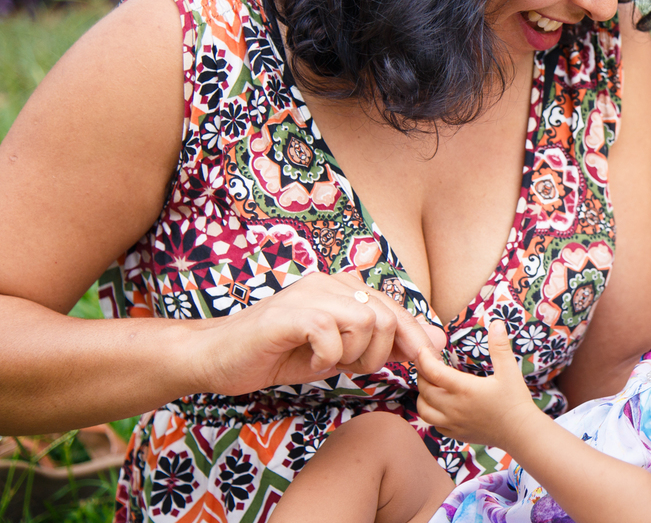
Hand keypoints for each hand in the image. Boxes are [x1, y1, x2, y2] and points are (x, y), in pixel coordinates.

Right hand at [197, 272, 446, 395]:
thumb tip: (433, 344)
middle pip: (386, 315)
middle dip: (382, 352)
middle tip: (355, 367)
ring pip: (365, 321)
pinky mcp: (289, 313)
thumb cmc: (277, 354)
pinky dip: (327, 357)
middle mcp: (329, 283)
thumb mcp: (338, 353)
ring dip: (355, 354)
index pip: (394, 308)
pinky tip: (310, 361)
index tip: (425, 361)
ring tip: (329, 363)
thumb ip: (380, 345)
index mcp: (343, 288)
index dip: (414, 337)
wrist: (217, 357)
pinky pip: (331, 333)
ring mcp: (308, 294)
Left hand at [415, 320, 534, 448]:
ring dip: (423, 396)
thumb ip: (500, 346)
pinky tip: (440, 405)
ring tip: (431, 385)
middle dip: (422, 375)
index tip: (421, 349)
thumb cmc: (516, 400)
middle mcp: (454, 407)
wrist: (521, 432)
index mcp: (465, 389)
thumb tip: (496, 323)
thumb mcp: (509, 370)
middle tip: (426, 364)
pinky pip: (434, 424)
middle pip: (424, 390)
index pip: (433, 372)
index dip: (423, 359)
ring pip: (424, 410)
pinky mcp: (456, 434)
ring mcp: (454, 423)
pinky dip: (431, 413)